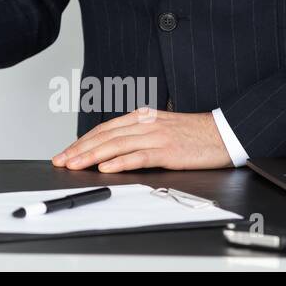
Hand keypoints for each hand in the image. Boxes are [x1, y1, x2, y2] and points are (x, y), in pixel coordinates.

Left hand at [50, 109, 232, 171]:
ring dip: (91, 156)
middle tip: (61, 160)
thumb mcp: (161, 128)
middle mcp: (144, 123)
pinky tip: (106, 168)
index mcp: (141, 117)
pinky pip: (139, 156)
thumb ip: (138, 135)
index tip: (66, 152)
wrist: (224, 133)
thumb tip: (113, 150)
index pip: (104, 129)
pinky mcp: (168, 150)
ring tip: (74, 165)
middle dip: (79, 149)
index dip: (82, 141)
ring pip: (116, 145)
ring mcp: (155, 136)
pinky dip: (120, 162)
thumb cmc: (193, 134)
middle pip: (104, 136)